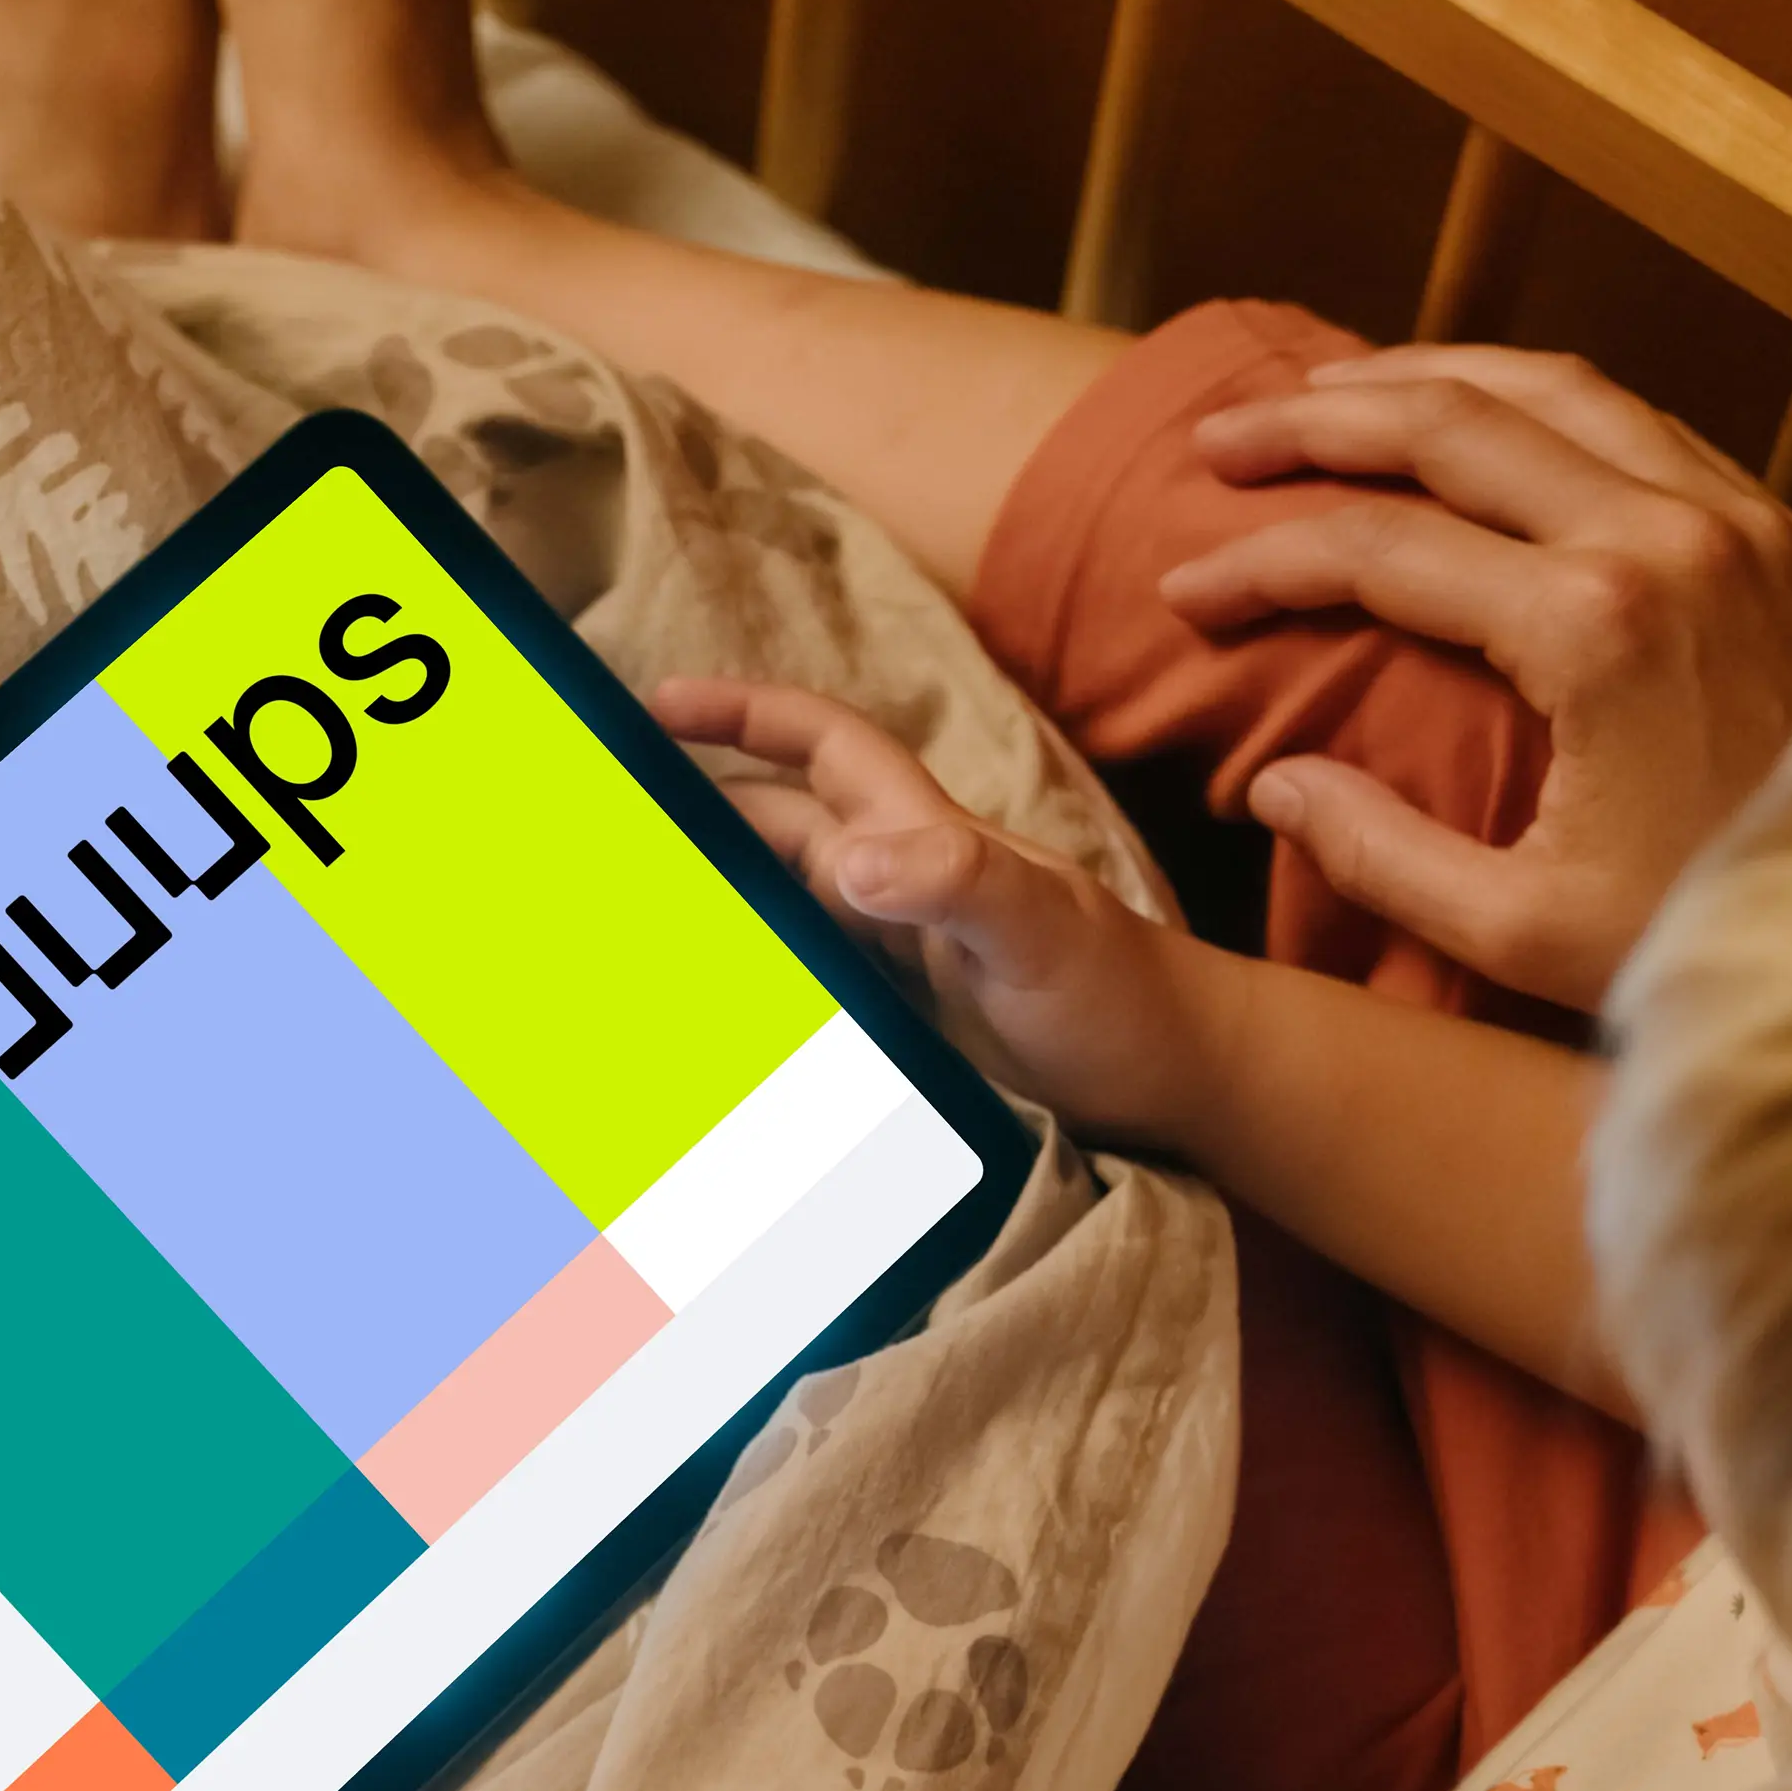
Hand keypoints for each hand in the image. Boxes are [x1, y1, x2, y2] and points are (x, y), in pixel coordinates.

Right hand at [649, 673, 1197, 1143]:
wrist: (1182, 1084)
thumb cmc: (1123, 998)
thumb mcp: (1042, 932)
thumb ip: (957, 885)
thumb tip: (850, 861)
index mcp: (926, 838)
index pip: (823, 745)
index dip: (746, 714)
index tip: (659, 705)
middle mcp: (903, 882)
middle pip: (782, 823)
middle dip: (700, 809)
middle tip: (609, 827)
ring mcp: (901, 951)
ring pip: (787, 902)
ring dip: (722, 897)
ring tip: (635, 919)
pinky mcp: (904, 1016)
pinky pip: (807, 977)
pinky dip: (754, 976)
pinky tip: (710, 1008)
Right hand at [1161, 346, 1791, 1005]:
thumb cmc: (1720, 942)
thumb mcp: (1525, 933)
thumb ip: (1382, 855)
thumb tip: (1275, 785)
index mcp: (1593, 629)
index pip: (1379, 552)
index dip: (1262, 561)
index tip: (1184, 587)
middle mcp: (1668, 539)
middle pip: (1455, 421)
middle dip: (1318, 419)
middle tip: (1219, 439)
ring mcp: (1739, 521)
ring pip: (1554, 387)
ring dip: (1428, 378)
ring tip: (1329, 394)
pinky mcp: (1785, 535)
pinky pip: (1638, 422)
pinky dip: (1536, 404)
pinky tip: (1479, 425)